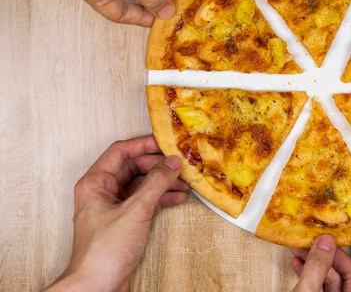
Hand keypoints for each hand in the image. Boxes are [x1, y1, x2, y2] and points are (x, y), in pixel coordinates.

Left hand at [45, 136, 189, 291]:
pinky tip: (177, 198)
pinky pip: (143, 201)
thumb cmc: (105, 251)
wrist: (96, 286)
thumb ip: (156, 183)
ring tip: (184, 182)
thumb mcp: (136, 210)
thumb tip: (172, 162)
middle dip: (158, 166)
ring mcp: (112, 207)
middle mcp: (101, 191)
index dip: (144, 145)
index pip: (121, 152)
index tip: (166, 143)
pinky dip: (160, 198)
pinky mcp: (122, 221)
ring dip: (162, 183)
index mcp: (95, 183)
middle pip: (133, 167)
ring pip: (141, 185)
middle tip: (180, 164)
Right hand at [290, 234, 350, 291]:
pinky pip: (320, 288)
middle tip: (321, 240)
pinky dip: (309, 276)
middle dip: (331, 255)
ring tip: (303, 249)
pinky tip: (299, 265)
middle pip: (349, 275)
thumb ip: (317, 267)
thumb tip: (325, 243)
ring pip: (332, 280)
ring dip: (316, 263)